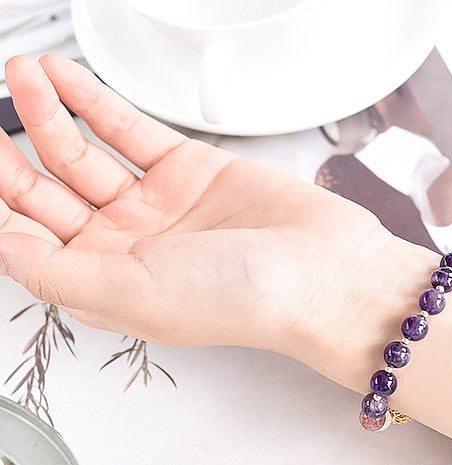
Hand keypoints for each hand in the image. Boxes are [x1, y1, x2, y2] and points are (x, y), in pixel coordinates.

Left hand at [0, 55, 410, 384]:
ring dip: (48, 114)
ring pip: (84, 153)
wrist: (323, 274)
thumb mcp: (133, 295)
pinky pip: (128, 130)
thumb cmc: (244, 300)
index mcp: (108, 285)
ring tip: (21, 78)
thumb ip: (56, 273)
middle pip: (48, 194)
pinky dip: (93, 102)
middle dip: (9, 156)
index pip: (30, 242)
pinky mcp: (188, 170)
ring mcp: (157, 205)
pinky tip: (63, 81)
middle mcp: (128, 246)